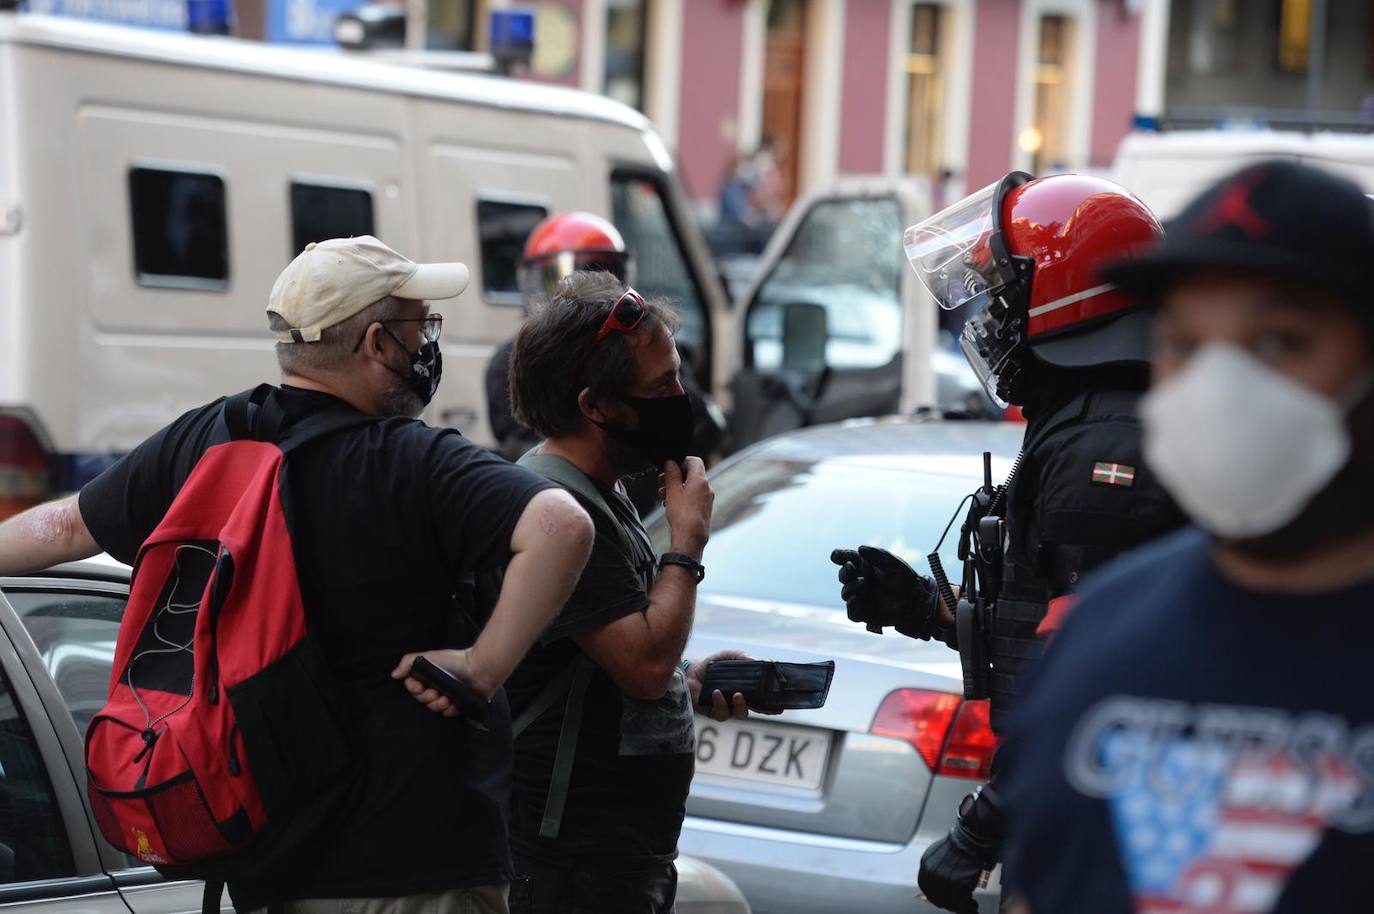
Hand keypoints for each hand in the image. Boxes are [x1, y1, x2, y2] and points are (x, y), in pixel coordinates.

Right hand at [391, 648, 478, 718]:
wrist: (478, 668)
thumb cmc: (454, 660)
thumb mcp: (427, 656)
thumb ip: (408, 662)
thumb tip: (395, 675)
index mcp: (429, 677)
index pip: (414, 688)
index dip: (414, 689)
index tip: (418, 685)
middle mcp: (437, 687)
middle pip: (423, 700)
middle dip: (426, 698)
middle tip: (434, 692)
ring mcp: (448, 696)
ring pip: (435, 708)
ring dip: (438, 704)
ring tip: (446, 698)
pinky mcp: (459, 704)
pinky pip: (449, 714)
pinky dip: (450, 710)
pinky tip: (453, 703)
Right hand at [664, 457, 712, 559]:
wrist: (691, 537)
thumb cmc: (682, 514)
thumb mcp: (672, 490)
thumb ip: (672, 474)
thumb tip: (671, 463)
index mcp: (701, 480)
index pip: (694, 460)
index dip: (680, 462)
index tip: (670, 470)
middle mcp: (707, 488)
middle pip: (691, 475)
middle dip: (675, 477)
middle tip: (662, 482)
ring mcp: (707, 500)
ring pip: (690, 487)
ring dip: (676, 488)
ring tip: (663, 496)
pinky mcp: (704, 510)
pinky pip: (693, 498)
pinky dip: (682, 498)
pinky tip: (670, 505)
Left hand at [684, 650, 782, 720]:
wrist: (690, 670)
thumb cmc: (712, 665)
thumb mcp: (728, 656)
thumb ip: (742, 657)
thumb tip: (755, 661)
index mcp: (744, 690)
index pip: (761, 700)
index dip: (771, 705)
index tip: (781, 707)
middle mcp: (736, 702)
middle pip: (754, 710)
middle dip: (760, 709)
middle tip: (762, 700)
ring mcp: (725, 709)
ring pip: (739, 714)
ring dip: (740, 706)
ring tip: (737, 694)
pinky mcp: (712, 712)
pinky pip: (721, 713)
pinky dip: (721, 703)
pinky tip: (717, 693)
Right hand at [829, 545, 939, 639]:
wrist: (917, 599)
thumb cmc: (905, 578)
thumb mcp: (893, 562)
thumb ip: (877, 555)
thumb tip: (860, 549)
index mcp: (864, 566)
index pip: (846, 559)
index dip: (839, 556)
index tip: (836, 556)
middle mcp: (860, 581)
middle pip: (843, 576)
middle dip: (844, 572)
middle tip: (851, 568)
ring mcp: (861, 597)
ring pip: (846, 593)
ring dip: (850, 587)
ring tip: (863, 584)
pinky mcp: (865, 614)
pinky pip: (852, 614)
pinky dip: (852, 607)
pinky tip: (856, 600)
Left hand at [918, 787, 1003, 913]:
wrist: (971, 839)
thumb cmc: (959, 845)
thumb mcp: (939, 855)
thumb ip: (935, 869)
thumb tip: (937, 886)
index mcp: (926, 865)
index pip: (926, 888)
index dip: (935, 896)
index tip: (943, 900)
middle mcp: (932, 874)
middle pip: (936, 897)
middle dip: (947, 903)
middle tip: (957, 905)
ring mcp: (944, 880)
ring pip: (949, 902)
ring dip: (959, 906)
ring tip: (968, 905)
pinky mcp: (958, 884)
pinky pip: (961, 902)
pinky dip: (968, 907)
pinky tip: (973, 905)